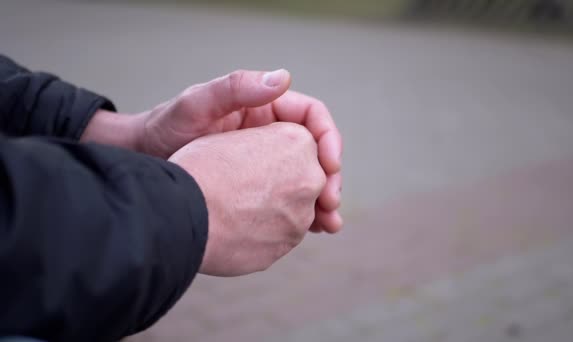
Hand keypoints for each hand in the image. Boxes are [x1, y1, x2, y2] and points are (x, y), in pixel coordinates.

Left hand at [82, 69, 342, 232]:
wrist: (142, 163)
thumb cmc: (164, 129)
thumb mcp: (196, 104)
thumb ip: (235, 88)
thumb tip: (283, 78)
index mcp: (264, 110)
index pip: (311, 117)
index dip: (327, 138)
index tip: (330, 163)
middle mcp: (269, 135)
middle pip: (314, 151)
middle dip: (329, 176)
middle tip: (331, 202)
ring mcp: (263, 164)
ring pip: (305, 177)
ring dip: (321, 200)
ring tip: (329, 224)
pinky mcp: (256, 188)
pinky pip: (287, 197)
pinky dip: (302, 212)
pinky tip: (311, 231)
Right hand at [169, 123, 326, 275]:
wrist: (181, 215)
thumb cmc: (199, 170)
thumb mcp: (236, 135)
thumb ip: (267, 142)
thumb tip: (271, 158)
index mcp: (297, 141)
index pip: (299, 144)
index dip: (274, 150)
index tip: (256, 160)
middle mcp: (310, 178)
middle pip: (303, 177)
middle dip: (282, 181)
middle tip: (246, 185)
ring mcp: (301, 216)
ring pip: (294, 209)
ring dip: (274, 208)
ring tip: (236, 207)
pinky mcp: (287, 244)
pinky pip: (280, 234)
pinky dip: (264, 231)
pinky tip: (237, 227)